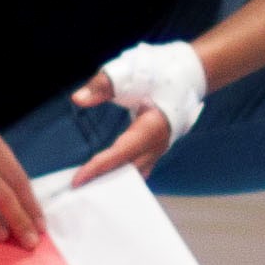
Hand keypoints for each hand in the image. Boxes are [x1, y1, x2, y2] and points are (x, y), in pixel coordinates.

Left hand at [64, 80, 178, 189]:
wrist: (189, 73)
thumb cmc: (159, 71)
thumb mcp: (129, 72)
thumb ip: (101, 86)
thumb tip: (77, 99)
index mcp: (152, 128)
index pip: (119, 154)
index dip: (97, 168)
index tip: (77, 181)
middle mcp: (158, 144)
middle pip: (127, 172)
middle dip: (102, 183)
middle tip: (76, 192)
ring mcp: (160, 148)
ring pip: (135, 175)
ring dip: (113, 182)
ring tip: (87, 189)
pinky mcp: (156, 147)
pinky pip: (138, 169)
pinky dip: (121, 175)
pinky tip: (105, 178)